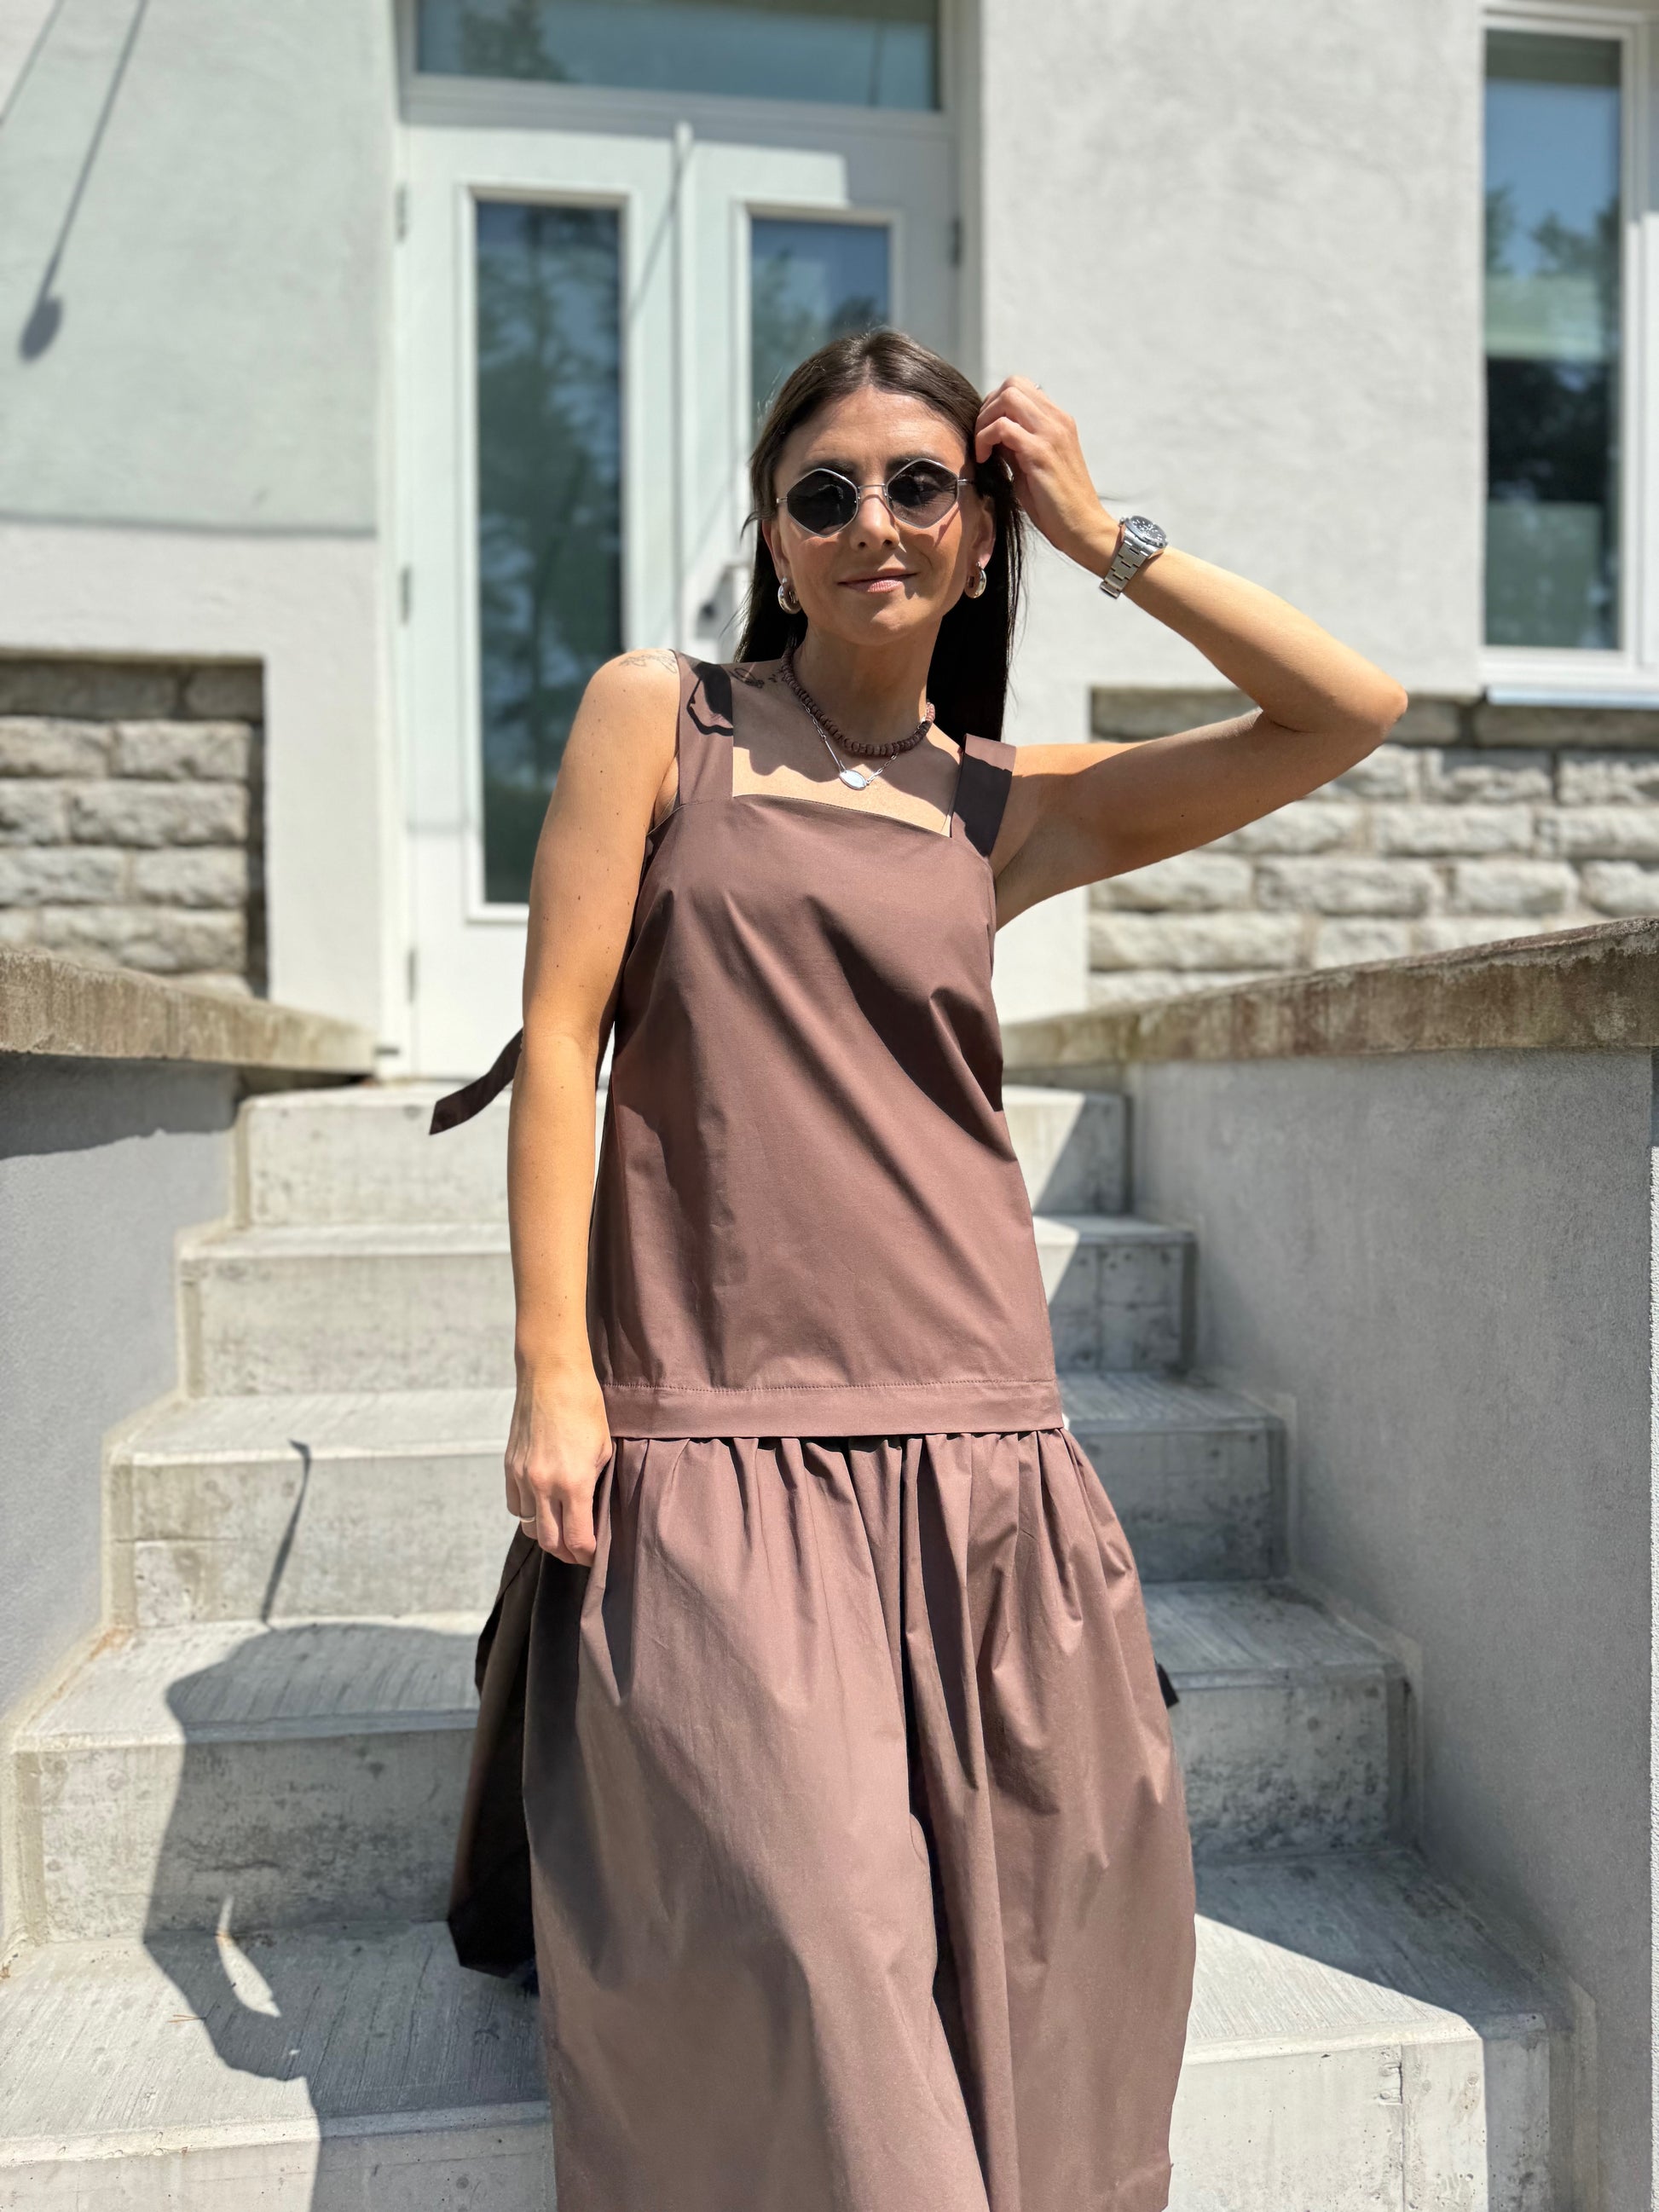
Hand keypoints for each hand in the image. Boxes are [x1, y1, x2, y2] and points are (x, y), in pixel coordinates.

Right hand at [504, 1364, 612, 1563]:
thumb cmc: (586, 1409)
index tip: (596, 1556)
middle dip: (567, 1553)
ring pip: (530, 1526)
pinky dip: (529, 1513)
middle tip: (579, 1551)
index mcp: (574, 1483)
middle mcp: (544, 1485)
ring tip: (561, 1530)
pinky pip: (516, 1506)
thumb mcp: (603, 1450)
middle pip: (550, 1542)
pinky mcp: (509, 1467)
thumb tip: (592, 1515)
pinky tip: (543, 1506)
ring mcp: (522, 1477)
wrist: (552, 1377)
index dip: (588, 1555)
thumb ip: (595, 1486)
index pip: (577, 1539)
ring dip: (546, 1534)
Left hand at [974, 377, 1118, 576]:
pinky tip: (984, 459)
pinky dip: (985, 439)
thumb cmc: (1057, 505)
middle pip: (1012, 384)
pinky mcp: (1041, 452)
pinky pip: (1003, 427)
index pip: (1020, 386)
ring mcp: (1051, 433)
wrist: (1083, 528)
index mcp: (1058, 420)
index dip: (996, 403)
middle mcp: (1057, 420)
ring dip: (985, 420)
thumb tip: (990, 434)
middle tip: (981, 438)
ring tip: (982, 449)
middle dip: (987, 407)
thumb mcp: (1031, 466)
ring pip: (1008, 397)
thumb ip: (1014, 445)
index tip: (987, 432)